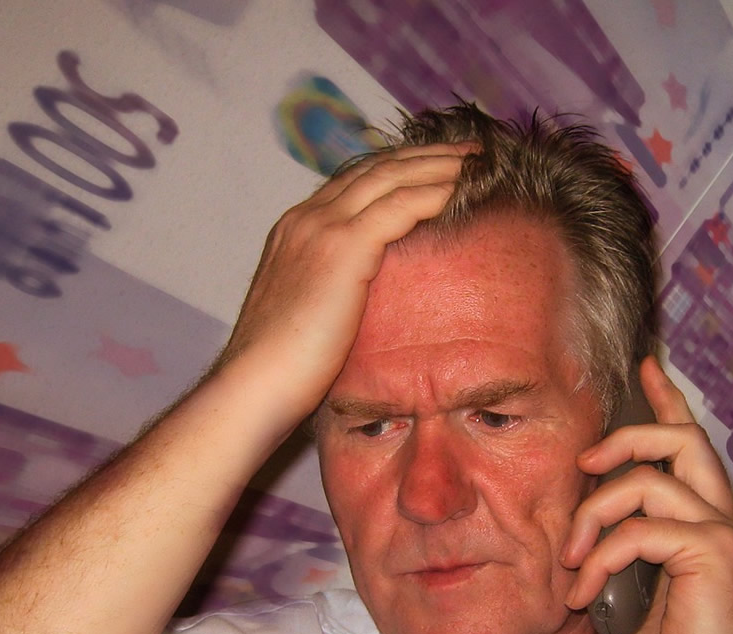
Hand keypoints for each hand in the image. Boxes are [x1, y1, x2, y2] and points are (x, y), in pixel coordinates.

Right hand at [217, 142, 474, 425]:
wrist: (255, 384)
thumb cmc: (285, 367)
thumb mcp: (311, 313)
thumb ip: (335, 290)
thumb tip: (364, 301)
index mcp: (297, 229)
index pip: (357, 180)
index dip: (400, 167)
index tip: (438, 164)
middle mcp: (307, 218)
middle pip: (377, 168)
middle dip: (427, 154)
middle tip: (470, 150)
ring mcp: (322, 228)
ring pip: (392, 177)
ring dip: (438, 164)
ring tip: (476, 159)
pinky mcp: (342, 248)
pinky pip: (400, 206)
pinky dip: (433, 192)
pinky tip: (462, 188)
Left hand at [563, 356, 732, 633]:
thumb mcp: (627, 586)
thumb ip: (619, 542)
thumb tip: (583, 514)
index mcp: (702, 520)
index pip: (687, 444)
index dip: (666, 400)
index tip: (643, 366)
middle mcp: (720, 518)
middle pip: (681, 438)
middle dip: (626, 436)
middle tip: (585, 459)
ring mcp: (721, 533)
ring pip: (649, 480)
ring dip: (593, 516)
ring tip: (570, 561)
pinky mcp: (714, 555)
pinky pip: (642, 528)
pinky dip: (601, 556)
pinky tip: (584, 592)